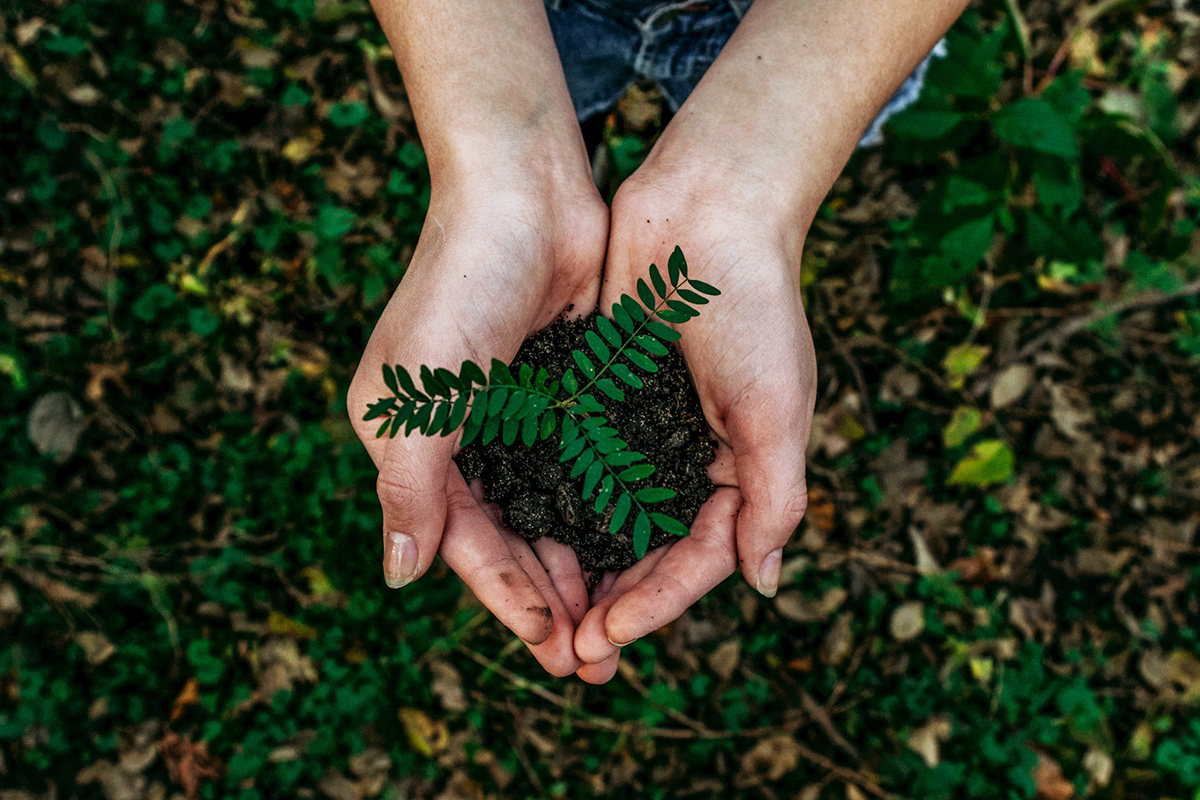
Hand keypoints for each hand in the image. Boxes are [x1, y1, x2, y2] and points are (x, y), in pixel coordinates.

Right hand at [348, 173, 606, 676]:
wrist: (524, 191)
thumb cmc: (460, 286)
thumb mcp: (418, 396)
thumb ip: (409, 489)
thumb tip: (400, 578)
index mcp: (415, 443)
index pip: (464, 542)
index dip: (507, 599)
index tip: (553, 649)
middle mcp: (464, 437)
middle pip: (511, 539)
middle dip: (550, 599)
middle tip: (595, 659)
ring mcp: (517, 415)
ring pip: (552, 512)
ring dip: (582, 566)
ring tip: (619, 622)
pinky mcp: (565, 391)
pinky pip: (586, 468)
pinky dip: (606, 510)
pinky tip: (637, 548)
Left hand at [573, 168, 816, 681]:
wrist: (708, 209)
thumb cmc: (755, 306)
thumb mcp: (777, 408)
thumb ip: (774, 497)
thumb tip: (763, 584)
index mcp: (738, 469)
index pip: (697, 558)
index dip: (656, 603)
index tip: (607, 636)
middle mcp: (687, 457)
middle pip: (646, 551)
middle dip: (611, 603)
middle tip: (568, 654)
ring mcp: (640, 428)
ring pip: (603, 516)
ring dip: (576, 567)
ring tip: (540, 615)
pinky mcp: (599, 394)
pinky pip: (573, 461)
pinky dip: (552, 501)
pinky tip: (519, 534)